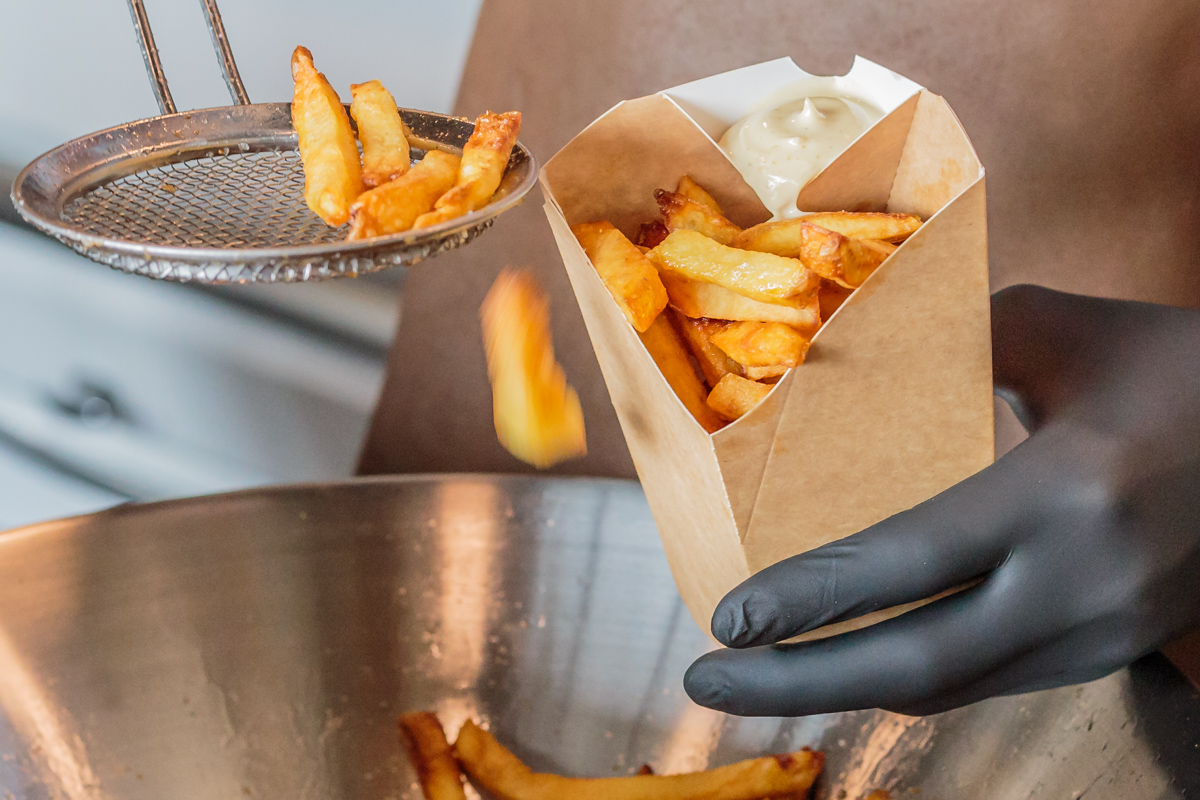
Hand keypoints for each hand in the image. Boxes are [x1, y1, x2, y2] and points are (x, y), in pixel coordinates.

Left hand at [684, 285, 1199, 716]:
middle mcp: (1082, 582)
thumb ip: (960, 332)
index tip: (726, 619)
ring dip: (844, 689)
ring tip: (758, 677)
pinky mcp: (1104, 651)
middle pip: (918, 663)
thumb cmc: (1183, 374)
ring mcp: (1099, 632)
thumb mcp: (1072, 332)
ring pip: (949, 686)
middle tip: (705, 680)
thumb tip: (850, 349)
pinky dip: (905, 678)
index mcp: (1069, 492)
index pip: (911, 562)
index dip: (810, 599)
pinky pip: (984, 679)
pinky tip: (848, 664)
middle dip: (798, 682)